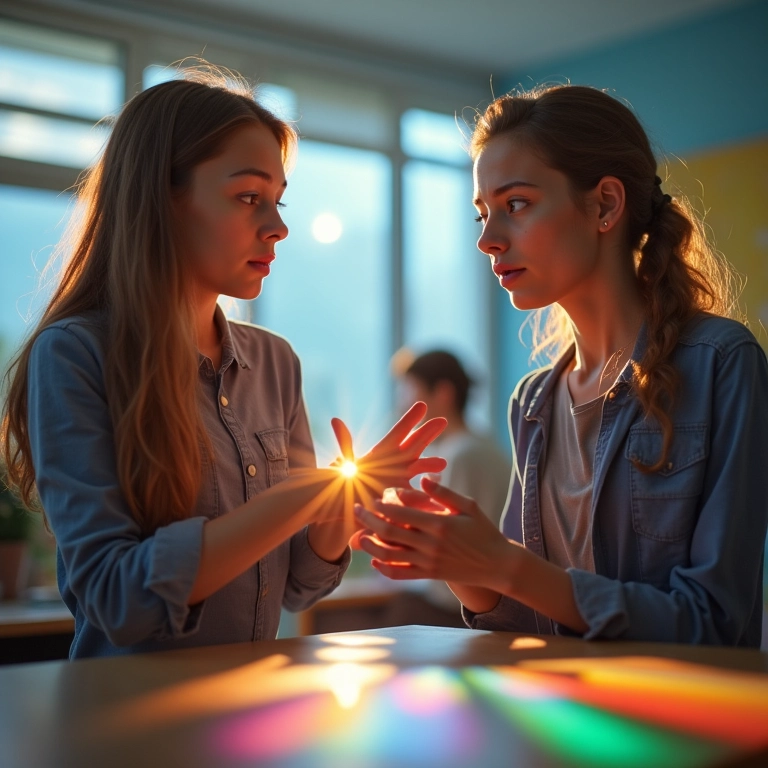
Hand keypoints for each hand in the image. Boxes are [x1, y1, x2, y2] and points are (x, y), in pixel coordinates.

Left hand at [330, 401, 446, 497]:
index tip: (422, 405)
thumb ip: (345, 443)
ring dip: (430, 464)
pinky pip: (418, 492)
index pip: (399, 431)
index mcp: (384, 450)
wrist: (350, 507)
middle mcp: (398, 461)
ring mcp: (404, 478)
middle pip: (415, 443)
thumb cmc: (347, 482)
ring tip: (442, 463)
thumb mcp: (345, 463)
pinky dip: (426, 490)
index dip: (410, 419)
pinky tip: (435, 489)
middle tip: (442, 421)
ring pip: (420, 467)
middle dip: (428, 433)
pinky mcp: (406, 496)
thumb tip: (335, 420)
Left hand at [353, 476, 513, 588]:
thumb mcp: (468, 506)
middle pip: (390, 532)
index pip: (403, 513)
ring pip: (390, 555)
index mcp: (439, 524)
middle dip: (369, 520)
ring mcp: (428, 562)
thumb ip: (443, 492)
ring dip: (371, 545)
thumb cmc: (484, 531)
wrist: (498, 565)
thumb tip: (422, 478)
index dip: (384, 504)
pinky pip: (401, 574)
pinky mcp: (429, 575)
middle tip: (357, 510)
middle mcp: (431, 545)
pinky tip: (375, 560)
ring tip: (359, 535)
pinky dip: (384, 568)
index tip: (375, 497)